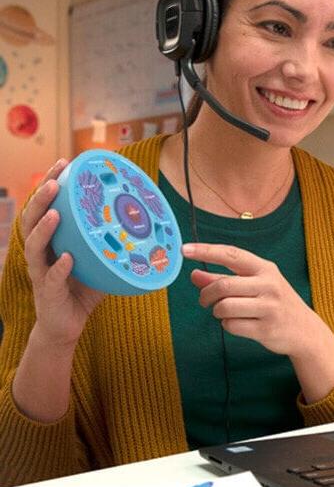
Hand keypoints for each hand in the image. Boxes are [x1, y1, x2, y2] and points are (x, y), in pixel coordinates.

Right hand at [21, 159, 104, 349]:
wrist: (67, 324)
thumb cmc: (83, 288)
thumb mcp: (100, 259)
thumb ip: (113, 240)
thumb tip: (147, 221)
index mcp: (52, 239)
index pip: (47, 205)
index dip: (52, 183)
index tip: (64, 163)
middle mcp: (42, 251)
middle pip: (32, 219)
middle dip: (42, 198)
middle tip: (55, 180)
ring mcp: (40, 272)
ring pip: (35, 246)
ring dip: (45, 228)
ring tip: (56, 213)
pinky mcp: (47, 292)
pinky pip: (51, 277)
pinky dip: (60, 267)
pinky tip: (68, 257)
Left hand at [184, 242, 326, 356]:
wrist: (305, 330)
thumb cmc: (275, 303)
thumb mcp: (254, 285)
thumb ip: (224, 278)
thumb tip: (194, 275)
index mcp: (265, 269)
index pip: (232, 254)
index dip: (207, 250)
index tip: (185, 249)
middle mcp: (269, 284)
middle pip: (223, 285)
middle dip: (206, 294)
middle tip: (204, 301)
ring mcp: (269, 307)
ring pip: (224, 307)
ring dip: (217, 311)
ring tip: (226, 313)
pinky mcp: (266, 328)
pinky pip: (231, 325)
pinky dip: (228, 325)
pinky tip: (239, 324)